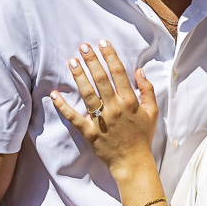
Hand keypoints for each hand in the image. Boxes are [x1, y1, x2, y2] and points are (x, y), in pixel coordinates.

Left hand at [50, 42, 157, 179]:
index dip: (110, 56)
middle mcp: (115, 108)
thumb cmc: (143, 136)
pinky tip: (54, 94)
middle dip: (92, 60)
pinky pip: (73, 117)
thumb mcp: (152, 112)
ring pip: (87, 94)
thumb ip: (147, 89)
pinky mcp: (89, 133)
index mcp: (130, 102)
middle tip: (83, 46)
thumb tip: (139, 70)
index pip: (118, 73)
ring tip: (71, 61)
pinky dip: (63, 106)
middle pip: (101, 79)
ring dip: (78, 76)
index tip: (103, 43)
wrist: (133, 162)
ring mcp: (101, 120)